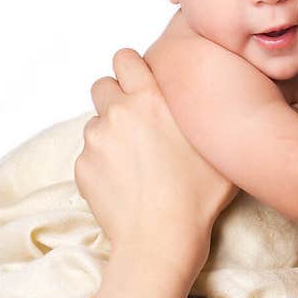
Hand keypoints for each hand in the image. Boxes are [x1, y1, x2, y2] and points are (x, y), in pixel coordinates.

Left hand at [74, 49, 236, 273]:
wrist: (161, 239)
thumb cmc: (197, 197)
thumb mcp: (216, 145)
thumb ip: (201, 111)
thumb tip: (203, 97)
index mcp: (150, 99)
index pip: (125, 58)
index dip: (131, 70)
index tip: (139, 83)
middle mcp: (118, 112)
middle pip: (103, 85)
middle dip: (115, 98)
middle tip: (136, 123)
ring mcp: (96, 140)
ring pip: (96, 123)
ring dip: (110, 134)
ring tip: (134, 162)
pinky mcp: (82, 167)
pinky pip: (89, 155)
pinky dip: (102, 165)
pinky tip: (125, 184)